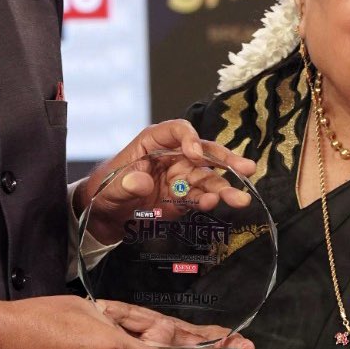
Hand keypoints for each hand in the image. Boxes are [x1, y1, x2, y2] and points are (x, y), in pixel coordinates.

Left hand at [76, 120, 258, 244]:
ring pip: (207, 178)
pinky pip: (198, 198)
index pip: (177, 131)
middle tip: (247, 168)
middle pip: (203, 152)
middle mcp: (171, 157)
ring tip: (241, 199)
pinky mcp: (182, 200)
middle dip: (225, 160)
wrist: (102, 217)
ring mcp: (179, 179)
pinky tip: (215, 204)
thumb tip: (140, 181)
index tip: (195, 155)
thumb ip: (124, 185)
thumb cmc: (103, 191)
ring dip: (224, 187)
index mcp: (152, 143)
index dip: (190, 139)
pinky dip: (208, 202)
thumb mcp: (108, 188)